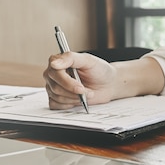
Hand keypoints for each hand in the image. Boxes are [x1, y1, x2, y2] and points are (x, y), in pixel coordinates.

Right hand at [43, 52, 164, 109]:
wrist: (112, 83)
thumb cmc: (103, 70)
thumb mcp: (90, 60)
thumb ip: (71, 57)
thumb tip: (54, 60)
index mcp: (61, 61)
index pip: (52, 67)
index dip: (64, 79)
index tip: (78, 85)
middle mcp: (55, 73)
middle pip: (53, 84)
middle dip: (71, 91)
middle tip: (85, 92)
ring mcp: (55, 87)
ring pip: (55, 96)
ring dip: (72, 99)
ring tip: (86, 94)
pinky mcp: (59, 100)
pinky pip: (56, 106)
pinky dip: (68, 106)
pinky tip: (80, 101)